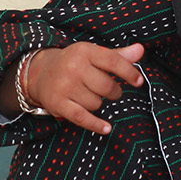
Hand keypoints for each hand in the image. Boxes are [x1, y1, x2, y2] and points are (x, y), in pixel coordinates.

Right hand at [26, 42, 144, 134]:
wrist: (40, 73)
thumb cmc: (74, 63)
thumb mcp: (93, 55)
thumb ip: (118, 56)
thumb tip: (140, 50)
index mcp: (84, 51)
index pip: (113, 61)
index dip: (129, 72)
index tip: (138, 81)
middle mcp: (73, 67)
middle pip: (107, 86)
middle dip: (113, 92)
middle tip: (108, 90)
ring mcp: (64, 86)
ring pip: (96, 103)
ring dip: (98, 103)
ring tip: (88, 95)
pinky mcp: (58, 103)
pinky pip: (82, 118)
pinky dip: (96, 125)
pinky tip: (106, 128)